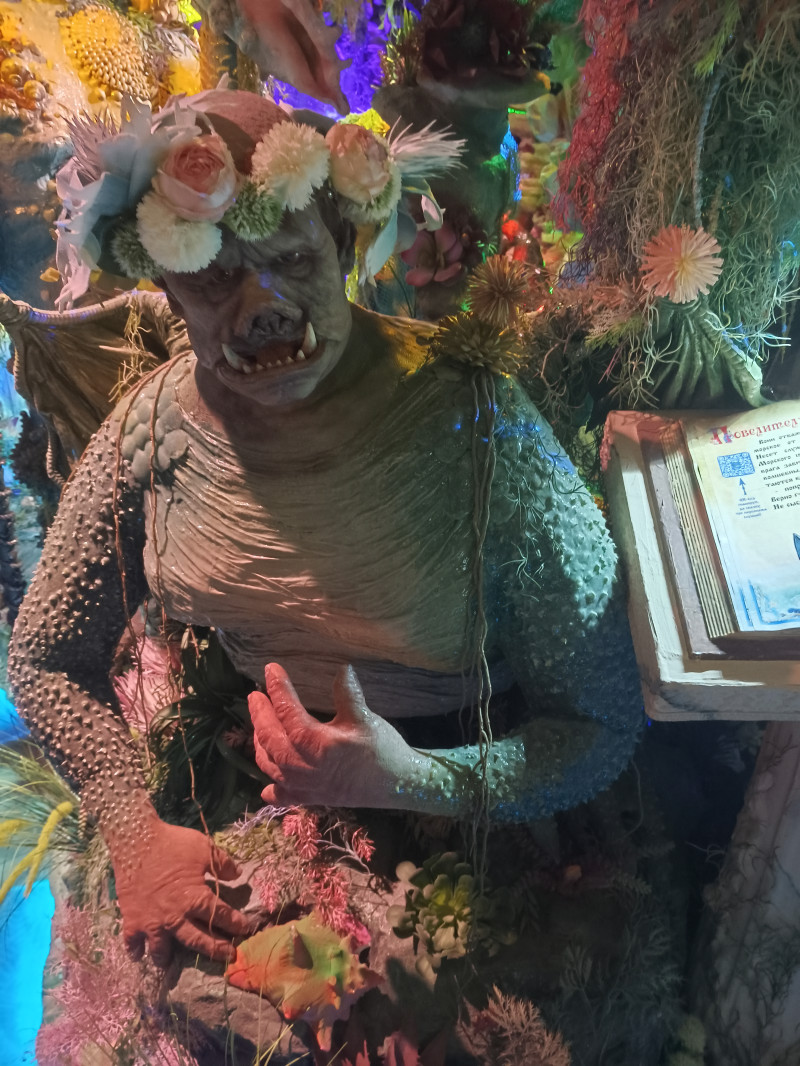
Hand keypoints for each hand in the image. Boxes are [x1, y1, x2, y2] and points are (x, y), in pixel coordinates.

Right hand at [112, 817, 252, 965]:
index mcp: (195, 899)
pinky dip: (135, 950)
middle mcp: (175, 917)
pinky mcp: (132, 920)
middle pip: (198, 940)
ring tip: (171, 964)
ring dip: (168, 958)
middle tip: (228, 956)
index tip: (245, 928)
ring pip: (163, 949)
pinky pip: (133, 942)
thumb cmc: (172, 844)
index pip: (221, 915)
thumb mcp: (204, 848)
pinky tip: (138, 955)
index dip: (235, 923)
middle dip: (215, 949)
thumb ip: (223, 864)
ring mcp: (152, 922)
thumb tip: (237, 874)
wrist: (136, 841)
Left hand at [249, 663, 423, 808]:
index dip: (278, 689)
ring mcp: (305, 787)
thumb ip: (347, 693)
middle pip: (271, 738)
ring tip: (259, 725)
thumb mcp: (364, 717)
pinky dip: (271, 785)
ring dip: (260, 744)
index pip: (287, 712)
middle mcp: (303, 768)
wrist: (400, 785)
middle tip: (255, 696)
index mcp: (316, 744)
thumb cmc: (383, 749)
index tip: (270, 670)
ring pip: (270, 765)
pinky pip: (282, 794)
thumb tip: (341, 667)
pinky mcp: (311, 800)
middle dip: (260, 715)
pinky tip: (268, 784)